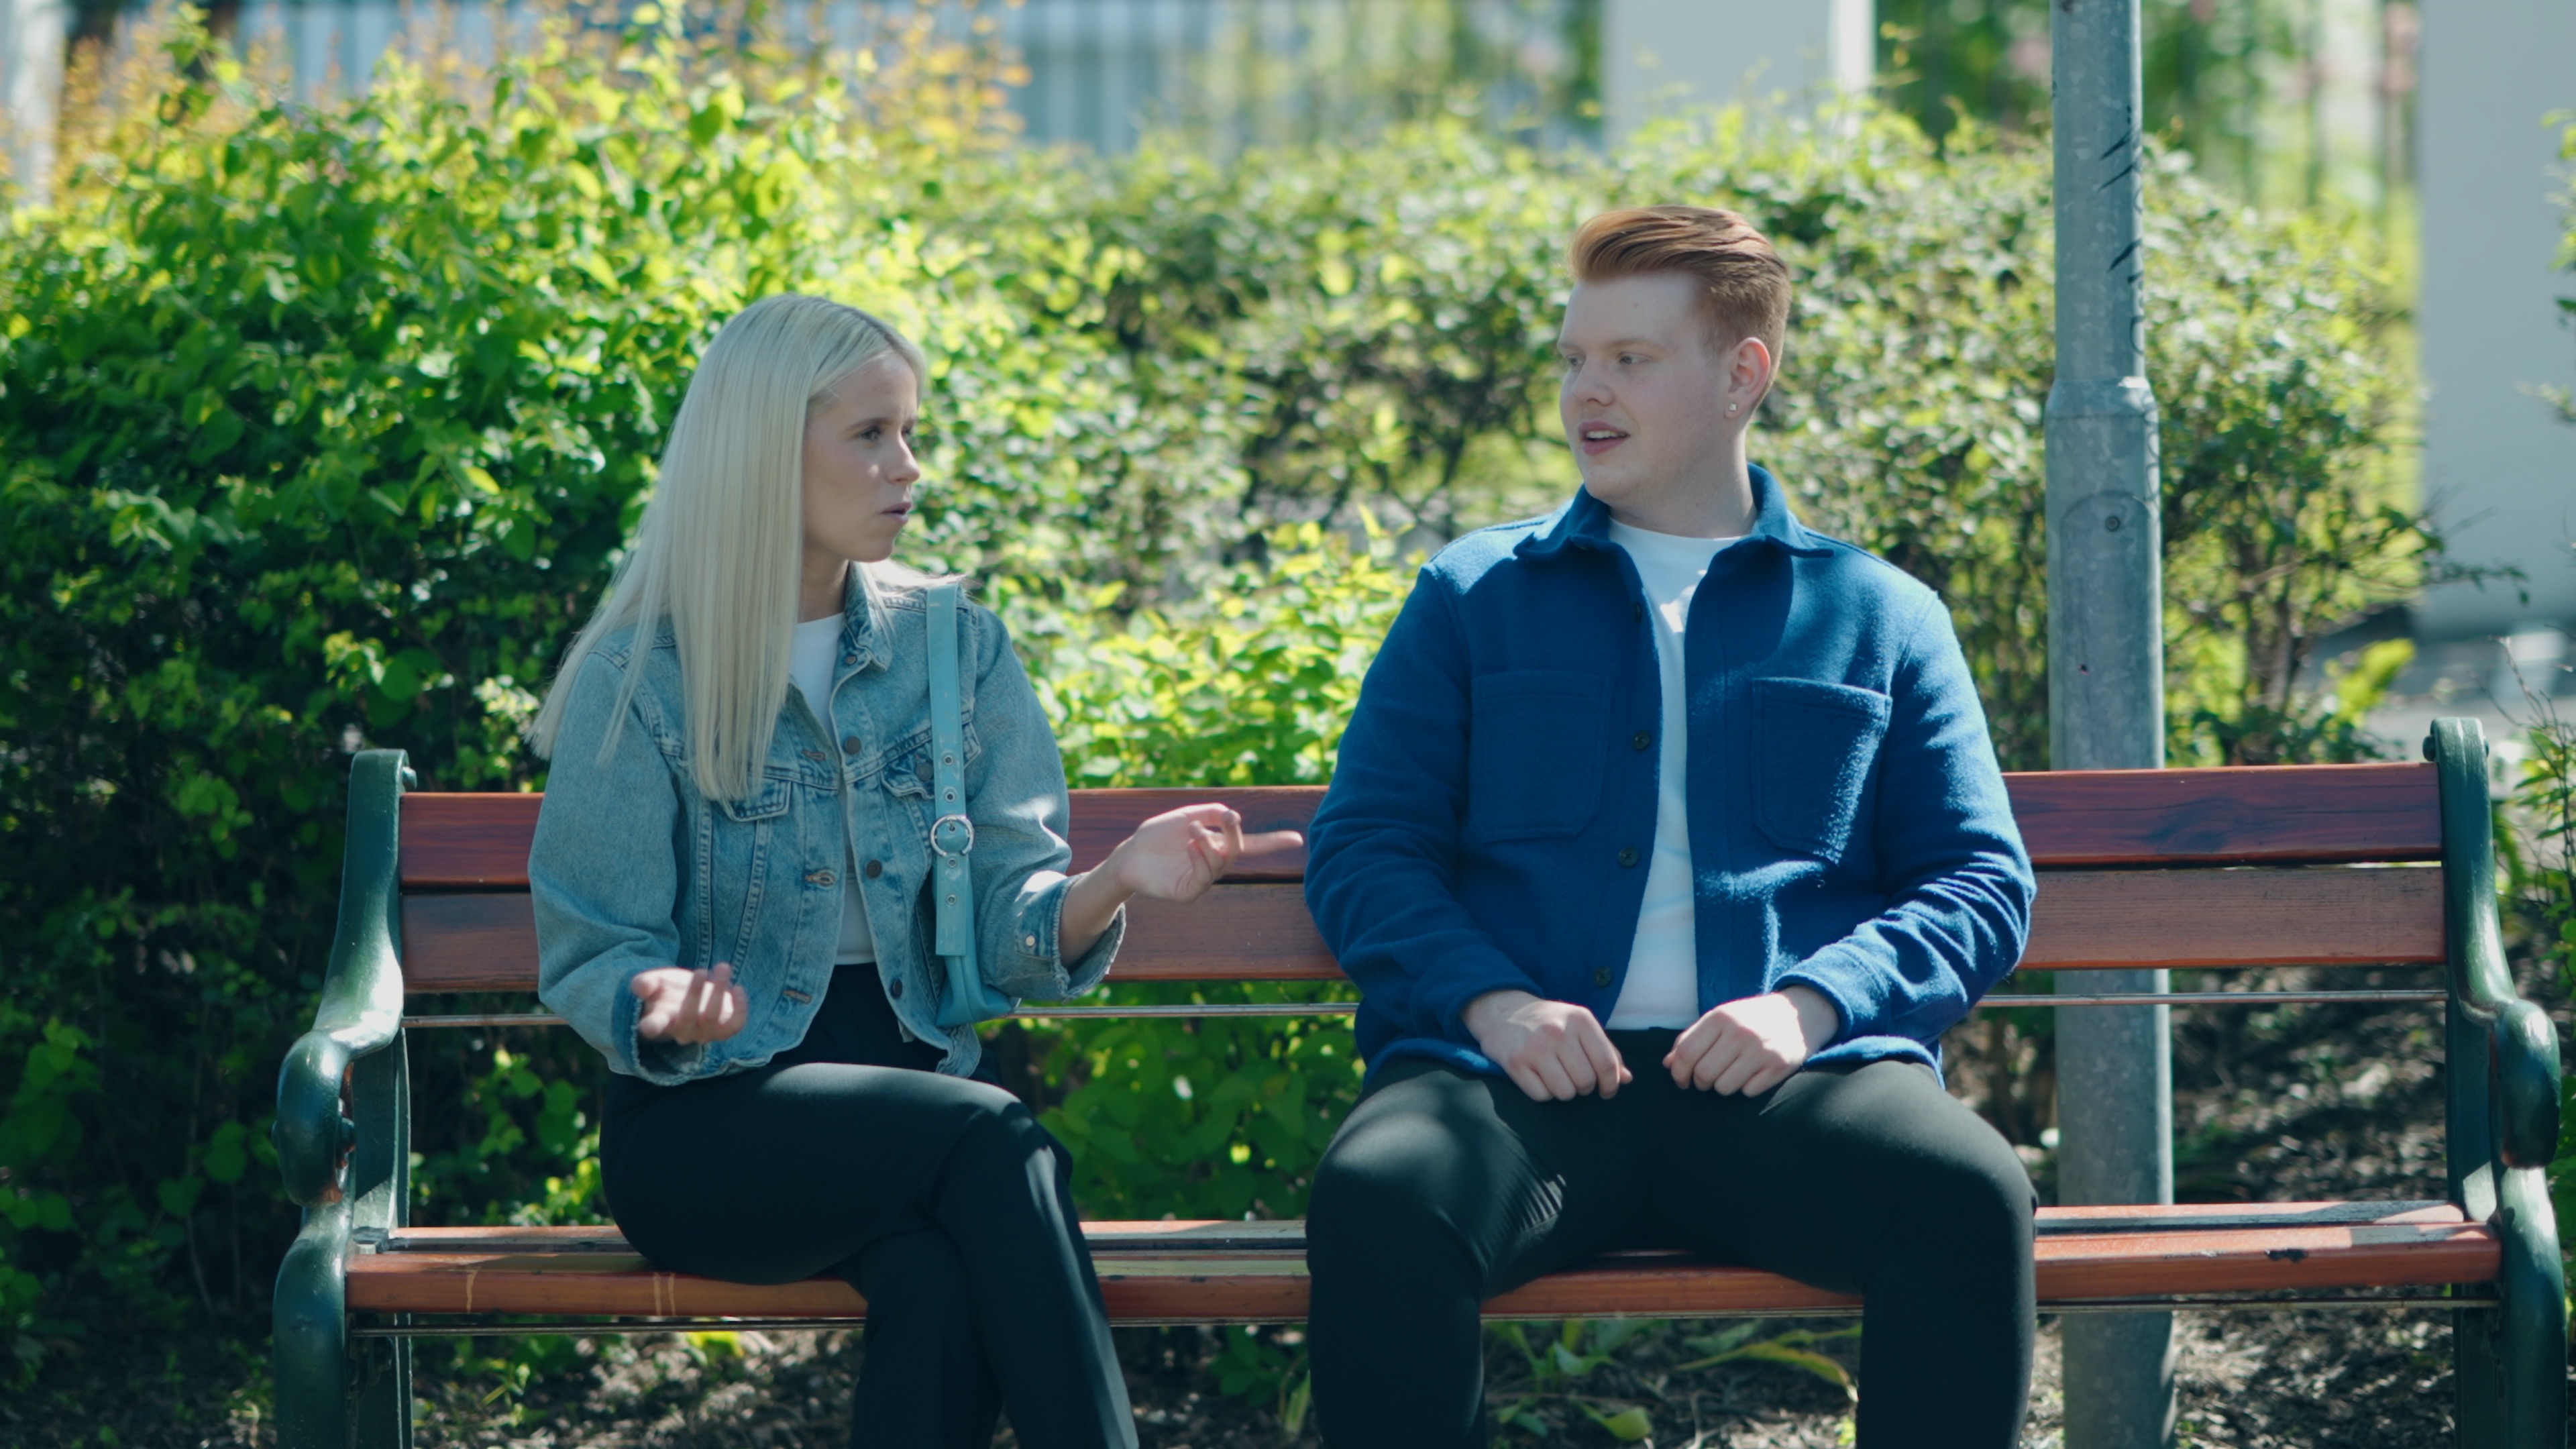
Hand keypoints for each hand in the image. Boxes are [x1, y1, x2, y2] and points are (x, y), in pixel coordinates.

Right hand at [630, 963, 747, 1043]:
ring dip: (718, 992)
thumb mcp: (654, 981)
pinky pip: (735, 1025)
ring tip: (722, 967)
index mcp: (661, 1020)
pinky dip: (740, 1009)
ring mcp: (705, 1033)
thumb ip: (645, 983)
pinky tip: (737, 987)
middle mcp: (683, 1032)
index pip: (654, 1027)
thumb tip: (642, 987)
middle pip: (688, 1018)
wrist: (692, 995)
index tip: (648, 1026)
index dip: (652, 1027)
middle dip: (694, 993)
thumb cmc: (668, 989)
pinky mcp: (724, 1029)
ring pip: (712, 1019)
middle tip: (700, 970)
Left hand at [1105, 804, 1303, 903]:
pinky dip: (1200, 859)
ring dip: (1209, 843)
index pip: (1252, 844)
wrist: (1130, 854)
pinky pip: (1203, 879)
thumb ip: (1209, 813)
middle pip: (1237, 851)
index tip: (1298, 839)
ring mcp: (1202, 879)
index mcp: (1218, 844)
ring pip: (1220, 863)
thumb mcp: (1185, 815)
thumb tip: (1230, 815)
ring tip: (1192, 829)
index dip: (1274, 842)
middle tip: (1227, 817)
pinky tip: (1189, 846)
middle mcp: (1214, 863)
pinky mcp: (1188, 892)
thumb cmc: (1157, 836)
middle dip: (1235, 834)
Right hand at [1465, 989, 1631, 1101]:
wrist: (1503, 1011)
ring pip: (1565, 1092)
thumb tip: (1626, 1079)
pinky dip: (1543, 1092)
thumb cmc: (1549, 1022)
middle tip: (1575, 1077)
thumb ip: (1605, 1051)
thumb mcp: (1580, 1025)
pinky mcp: (1515, 1063)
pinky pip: (1542, 1096)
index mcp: (1580, 1019)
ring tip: (1556, 1075)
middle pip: (1586, 1081)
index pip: (1606, 1064)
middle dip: (1584, 1087)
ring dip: (1564, 1090)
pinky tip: (1538, 1076)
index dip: (1611, 1084)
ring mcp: (1535, 1048)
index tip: (1607, 1090)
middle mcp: (1558, 1032)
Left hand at [1663, 987, 1837, 1094]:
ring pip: (1724, 1087)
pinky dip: (1746, 1088)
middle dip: (1700, 1083)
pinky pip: (1748, 1092)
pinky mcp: (1779, 1066)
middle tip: (1706, 1080)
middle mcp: (1740, 1032)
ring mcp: (1761, 1050)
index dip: (1679, 1072)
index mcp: (1721, 1017)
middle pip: (1703, 1074)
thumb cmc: (1751, 1019)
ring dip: (1722, 1087)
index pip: (1686, 1053)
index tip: (1682, 1080)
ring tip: (1730, 1075)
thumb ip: (1692, 1038)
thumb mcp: (1721, 1018)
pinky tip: (1752, 1075)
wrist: (1800, 1013)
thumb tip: (1667, 1063)